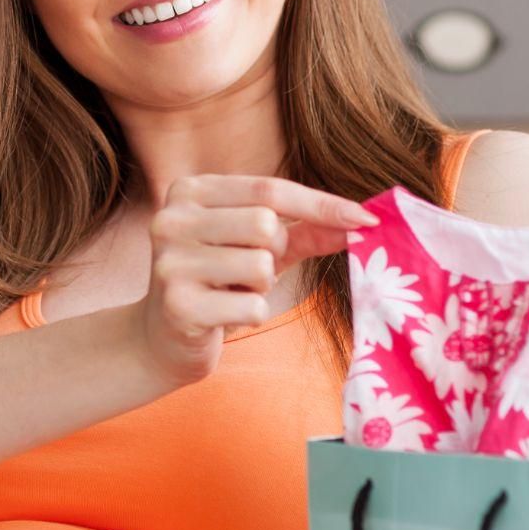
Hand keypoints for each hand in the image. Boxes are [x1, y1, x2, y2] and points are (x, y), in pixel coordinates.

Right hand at [133, 175, 377, 387]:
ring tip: (231, 293)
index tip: (367, 218)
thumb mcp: (260, 248)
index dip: (322, 204)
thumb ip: (306, 230)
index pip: (269, 189)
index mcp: (189, 191)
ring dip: (261, 287)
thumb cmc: (218, 283)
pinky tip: (222, 317)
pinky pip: (252, 306)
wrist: (161, 340)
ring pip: (260, 265)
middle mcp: (172, 219)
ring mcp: (169, 262)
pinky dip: (251, 315)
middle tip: (247, 273)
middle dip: (273, 254)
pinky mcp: (177, 305)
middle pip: (265, 225)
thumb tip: (362, 220)